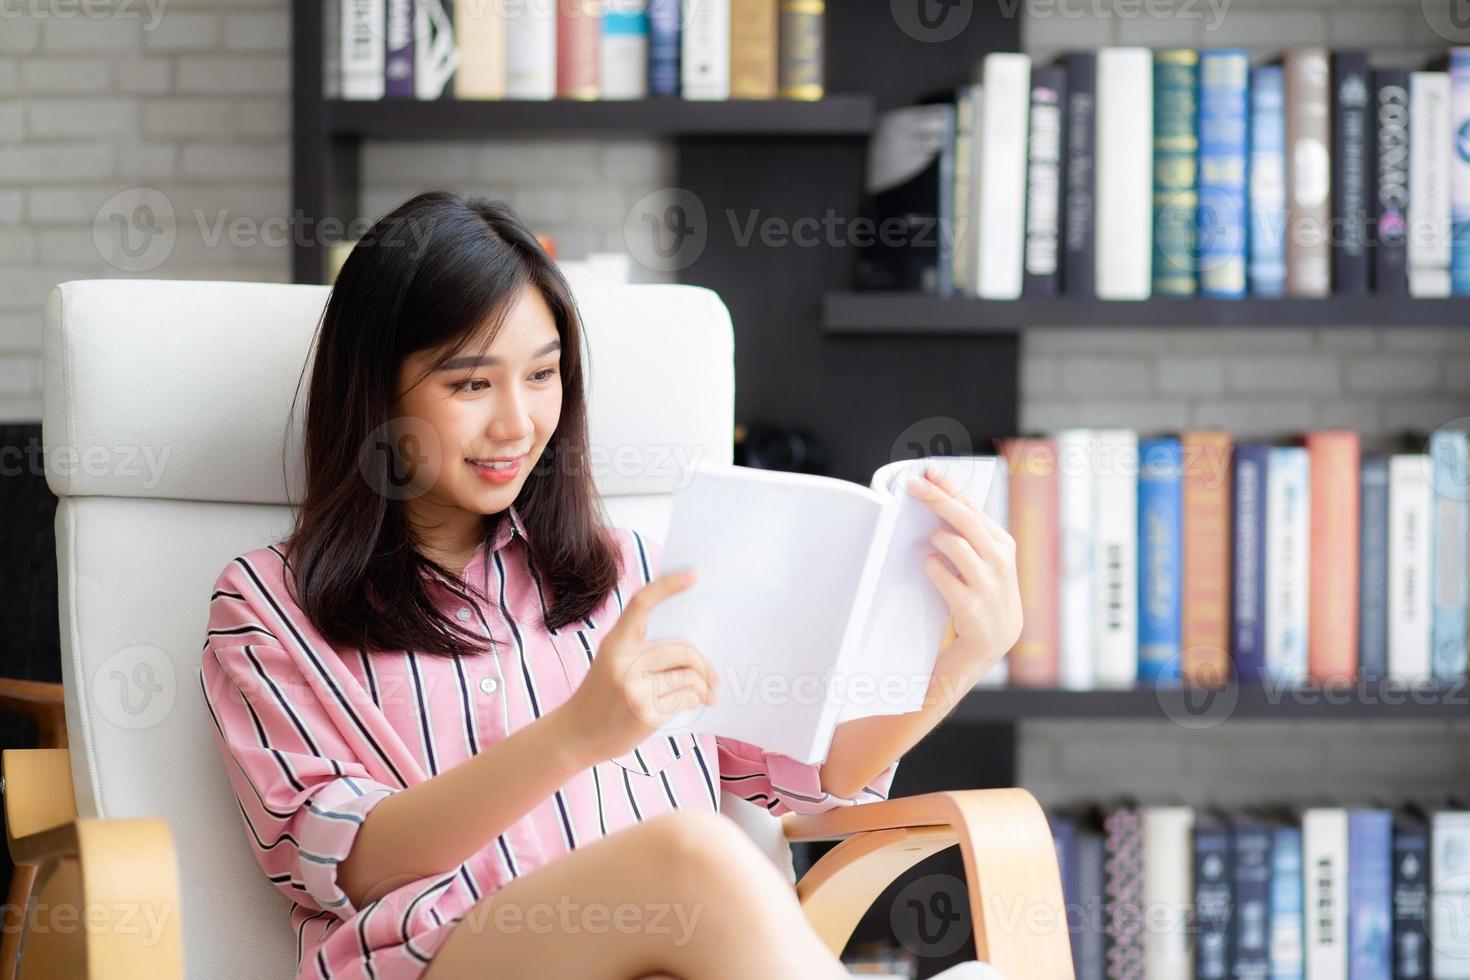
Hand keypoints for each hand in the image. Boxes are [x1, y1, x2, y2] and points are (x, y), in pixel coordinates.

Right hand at [560, 568, 717, 763]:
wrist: (577, 734)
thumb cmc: (601, 695)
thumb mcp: (612, 661)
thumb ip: (642, 649)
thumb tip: (692, 649)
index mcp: (615, 641)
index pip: (642, 602)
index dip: (668, 585)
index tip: (693, 575)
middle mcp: (624, 660)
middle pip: (683, 648)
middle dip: (703, 664)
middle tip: (714, 678)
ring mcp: (635, 687)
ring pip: (690, 675)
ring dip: (703, 686)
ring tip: (705, 694)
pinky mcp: (646, 712)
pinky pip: (686, 697)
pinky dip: (695, 699)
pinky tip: (691, 703)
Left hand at [907, 466, 1022, 681]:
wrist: (991, 644)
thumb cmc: (981, 595)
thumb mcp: (985, 562)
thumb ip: (969, 535)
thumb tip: (937, 497)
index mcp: (1003, 544)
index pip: (973, 506)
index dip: (948, 486)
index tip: (927, 471)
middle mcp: (1001, 561)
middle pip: (963, 517)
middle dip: (936, 497)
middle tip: (913, 485)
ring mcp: (988, 585)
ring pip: (953, 543)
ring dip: (935, 540)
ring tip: (934, 546)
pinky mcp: (971, 608)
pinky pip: (940, 573)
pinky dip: (931, 567)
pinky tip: (933, 570)